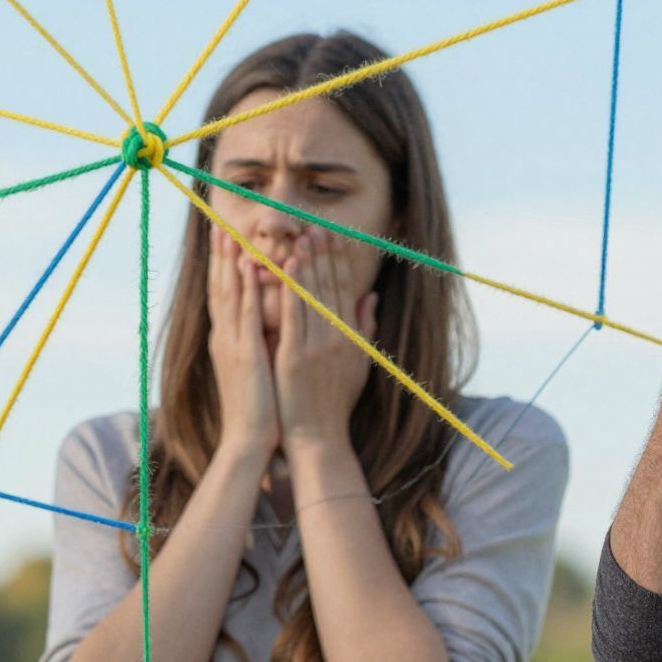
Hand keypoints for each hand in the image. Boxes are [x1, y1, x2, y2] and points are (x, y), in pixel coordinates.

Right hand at [206, 225, 277, 455]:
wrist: (249, 440)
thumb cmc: (259, 406)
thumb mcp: (258, 366)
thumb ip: (261, 339)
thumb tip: (269, 321)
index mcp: (229, 339)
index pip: (225, 294)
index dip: (223, 265)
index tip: (224, 238)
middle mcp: (226, 337)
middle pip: (220, 288)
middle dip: (219, 255)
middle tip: (217, 225)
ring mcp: (233, 345)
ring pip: (231, 295)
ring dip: (230, 263)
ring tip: (230, 234)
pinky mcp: (246, 355)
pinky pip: (247, 316)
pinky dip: (248, 290)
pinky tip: (250, 269)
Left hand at [274, 230, 375, 453]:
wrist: (318, 437)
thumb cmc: (334, 403)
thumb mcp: (359, 364)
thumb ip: (364, 327)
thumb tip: (372, 295)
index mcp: (350, 337)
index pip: (345, 290)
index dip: (339, 261)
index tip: (334, 235)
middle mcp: (338, 337)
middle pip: (331, 286)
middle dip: (324, 253)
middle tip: (317, 224)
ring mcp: (318, 345)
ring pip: (314, 294)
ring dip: (309, 261)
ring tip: (303, 234)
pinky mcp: (296, 355)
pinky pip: (295, 313)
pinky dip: (294, 287)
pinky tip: (290, 264)